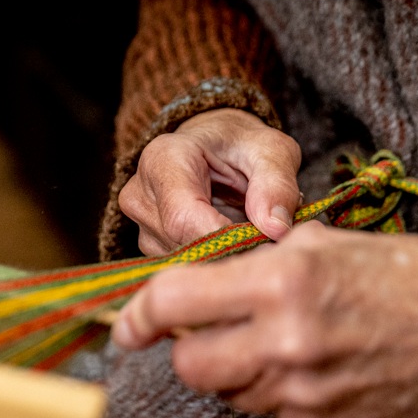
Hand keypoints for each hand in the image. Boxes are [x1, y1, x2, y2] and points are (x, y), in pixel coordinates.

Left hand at [111, 222, 417, 417]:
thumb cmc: (397, 271)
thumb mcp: (319, 243)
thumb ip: (250, 265)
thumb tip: (196, 287)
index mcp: (282, 283)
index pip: (176, 301)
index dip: (141, 313)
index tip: (129, 325)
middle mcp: (286, 344)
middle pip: (190, 366)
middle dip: (191, 349)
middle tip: (213, 332)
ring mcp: (304, 395)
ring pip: (229, 394)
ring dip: (239, 371)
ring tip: (285, 343)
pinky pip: (271, 415)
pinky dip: (280, 394)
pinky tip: (318, 370)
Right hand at [119, 108, 302, 254]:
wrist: (218, 149)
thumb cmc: (243, 146)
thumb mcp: (272, 152)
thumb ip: (277, 185)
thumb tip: (275, 229)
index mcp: (162, 160)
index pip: (184, 219)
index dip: (229, 240)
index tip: (270, 246)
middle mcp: (141, 196)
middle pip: (183, 245)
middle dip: (231, 252)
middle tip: (271, 246)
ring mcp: (142, 227)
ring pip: (186, 264)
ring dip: (225, 261)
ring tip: (254, 241)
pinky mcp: (152, 250)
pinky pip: (186, 270)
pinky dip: (217, 266)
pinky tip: (236, 249)